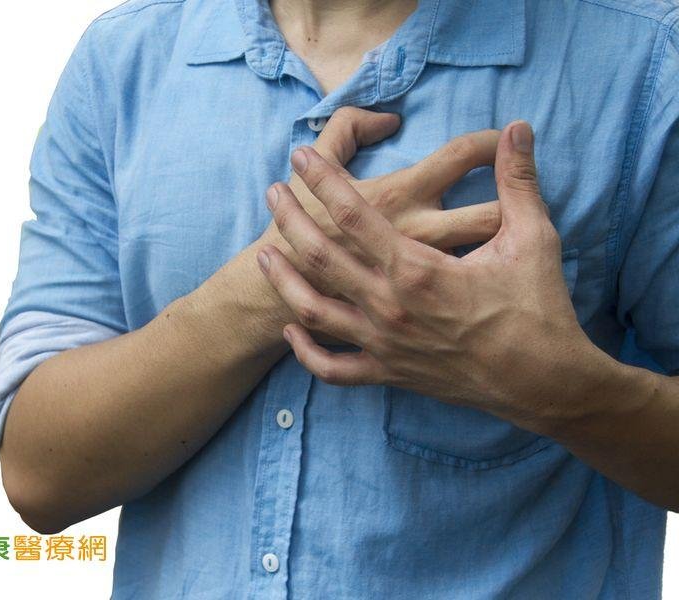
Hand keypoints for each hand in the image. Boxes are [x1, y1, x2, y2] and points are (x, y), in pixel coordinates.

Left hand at [257, 120, 596, 425]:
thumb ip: (518, 182)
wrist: (543, 383)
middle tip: (273, 193)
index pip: (354, 213)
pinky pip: (333, 368)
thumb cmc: (537, 310)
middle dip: (289, 220)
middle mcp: (388, 306)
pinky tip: (292, 330)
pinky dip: (306, 351)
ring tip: (261, 254)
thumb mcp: (532, 239)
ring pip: (313, 310)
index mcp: (416, 268)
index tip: (301, 155)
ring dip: (282, 280)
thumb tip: (518, 130)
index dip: (323, 179)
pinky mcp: (388, 373)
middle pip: (320, 256)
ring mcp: (383, 344)